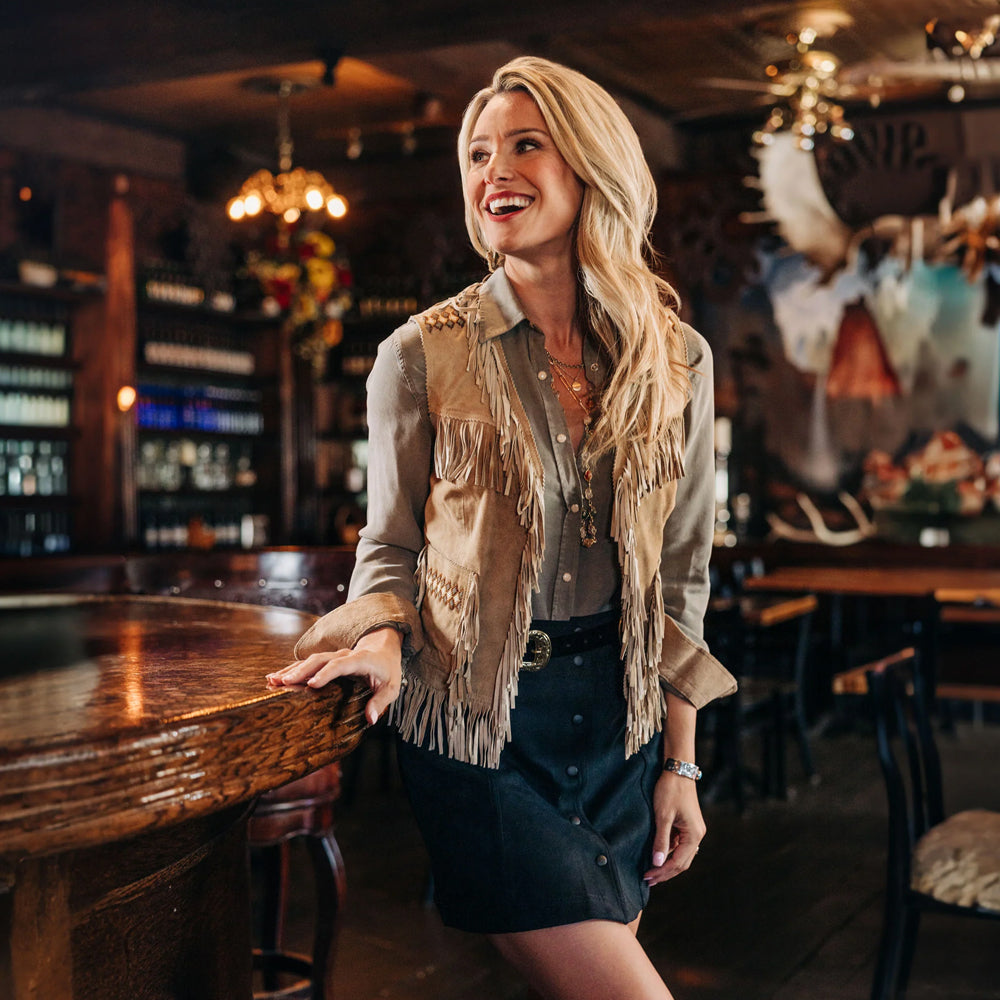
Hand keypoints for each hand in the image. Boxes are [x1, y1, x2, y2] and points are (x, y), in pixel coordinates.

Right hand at [266, 626, 403, 725]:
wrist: (383, 648)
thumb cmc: (388, 670)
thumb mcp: (391, 687)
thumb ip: (380, 702)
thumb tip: (370, 719)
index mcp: (361, 660)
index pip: (341, 665)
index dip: (326, 673)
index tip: (311, 684)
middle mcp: (345, 655)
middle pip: (321, 660)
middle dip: (301, 670)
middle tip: (283, 682)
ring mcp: (335, 656)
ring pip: (311, 660)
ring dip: (292, 669)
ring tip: (272, 679)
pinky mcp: (328, 660)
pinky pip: (309, 663)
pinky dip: (292, 668)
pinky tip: (277, 676)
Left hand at [643, 770, 705, 885]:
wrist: (677, 770)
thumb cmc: (670, 791)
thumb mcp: (662, 816)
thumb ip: (660, 841)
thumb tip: (656, 863)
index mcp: (694, 835)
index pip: (678, 862)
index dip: (662, 871)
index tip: (647, 876)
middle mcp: (697, 835)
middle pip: (682, 862)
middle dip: (665, 872)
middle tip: (648, 879)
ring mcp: (693, 830)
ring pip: (681, 855)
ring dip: (666, 864)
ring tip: (651, 871)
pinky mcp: (687, 825)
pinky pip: (679, 845)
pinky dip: (668, 852)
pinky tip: (657, 855)